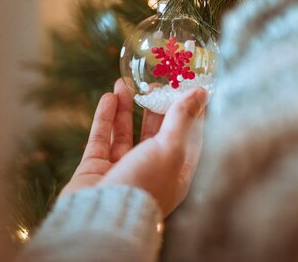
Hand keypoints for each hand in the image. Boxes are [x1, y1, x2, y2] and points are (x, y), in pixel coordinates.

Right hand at [60, 79, 207, 216]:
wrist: (102, 216)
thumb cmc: (145, 185)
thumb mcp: (171, 148)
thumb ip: (182, 118)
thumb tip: (201, 92)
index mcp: (175, 173)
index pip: (187, 137)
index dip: (188, 112)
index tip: (187, 87)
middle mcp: (150, 172)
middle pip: (154, 134)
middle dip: (154, 107)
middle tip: (153, 82)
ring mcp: (121, 171)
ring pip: (125, 133)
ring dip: (126, 108)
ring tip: (124, 82)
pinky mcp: (96, 169)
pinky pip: (101, 138)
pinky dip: (105, 117)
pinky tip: (108, 97)